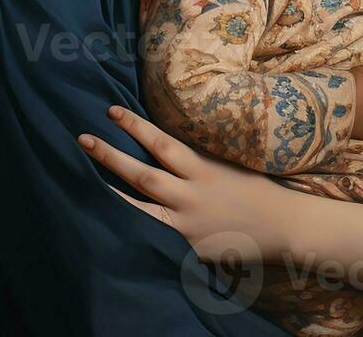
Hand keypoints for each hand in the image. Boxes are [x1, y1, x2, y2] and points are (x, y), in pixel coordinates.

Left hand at [79, 106, 293, 264]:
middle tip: (83, 139)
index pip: (162, 143)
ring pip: (140, 210)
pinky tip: (105, 230)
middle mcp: (190, 196)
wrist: (282, 225)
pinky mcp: (187, 251)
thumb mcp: (226, 163)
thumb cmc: (253, 188)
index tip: (111, 111)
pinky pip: (152, 242)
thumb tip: (163, 141)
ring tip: (80, 183)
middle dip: (110, 156)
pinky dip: (131, 234)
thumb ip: (196, 157)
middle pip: (142, 174)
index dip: (135, 127)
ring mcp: (187, 226)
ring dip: (109, 195)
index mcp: (202, 170)